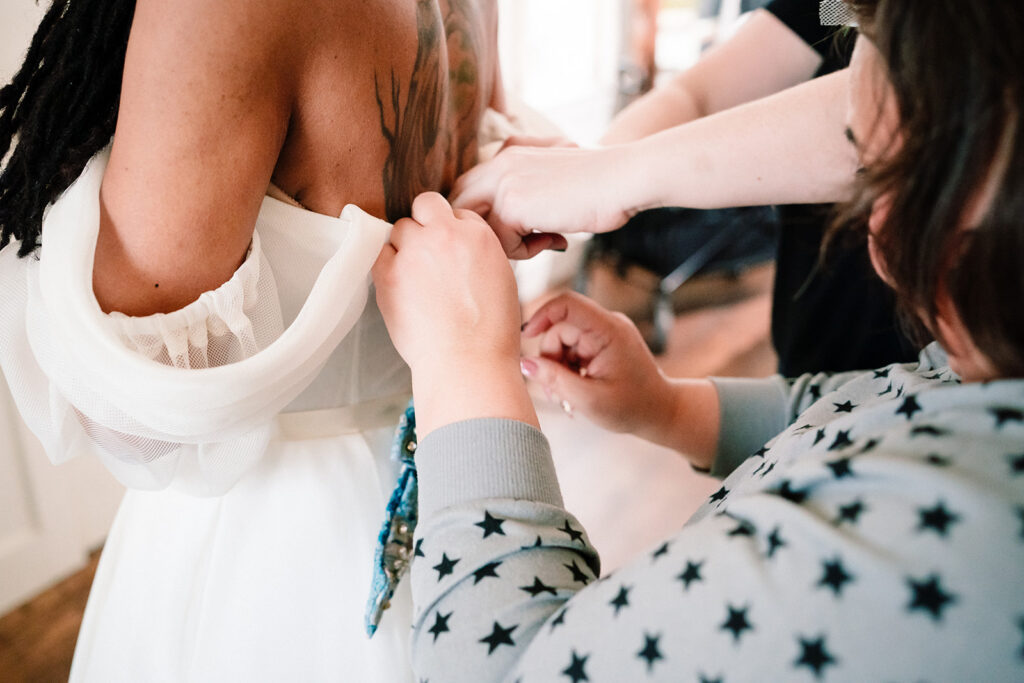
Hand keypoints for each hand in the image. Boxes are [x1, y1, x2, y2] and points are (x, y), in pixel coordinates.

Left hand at [373, 192, 537, 434]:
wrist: (468, 362)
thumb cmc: (490, 333)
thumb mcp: (501, 279)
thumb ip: (478, 254)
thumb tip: (459, 250)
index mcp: (478, 235)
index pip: (458, 214)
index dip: (453, 232)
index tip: (450, 252)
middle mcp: (445, 235)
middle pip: (425, 207)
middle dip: (426, 225)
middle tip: (429, 255)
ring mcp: (414, 252)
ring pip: (400, 227)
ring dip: (405, 244)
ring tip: (414, 275)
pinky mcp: (389, 273)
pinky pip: (379, 253)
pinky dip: (386, 264)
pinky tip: (399, 284)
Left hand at [450, 144, 644, 258]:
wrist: (624, 179)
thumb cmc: (600, 186)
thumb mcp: (555, 180)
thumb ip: (528, 195)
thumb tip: (510, 231)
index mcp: (509, 153)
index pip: (470, 187)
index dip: (481, 214)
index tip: (512, 232)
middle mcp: (500, 162)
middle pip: (459, 204)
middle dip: (477, 231)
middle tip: (512, 244)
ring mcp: (504, 181)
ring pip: (475, 226)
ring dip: (503, 243)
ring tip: (541, 240)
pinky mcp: (512, 203)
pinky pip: (500, 242)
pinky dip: (525, 251)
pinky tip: (555, 239)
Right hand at [520, 292, 671, 435]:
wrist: (660, 413)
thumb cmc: (632, 407)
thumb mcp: (589, 399)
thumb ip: (555, 380)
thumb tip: (526, 364)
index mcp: (609, 330)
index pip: (568, 303)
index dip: (542, 315)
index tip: (527, 336)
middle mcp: (607, 325)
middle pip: (561, 328)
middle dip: (551, 359)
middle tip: (554, 392)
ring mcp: (605, 335)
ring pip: (563, 342)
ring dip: (558, 369)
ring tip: (566, 398)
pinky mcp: (602, 346)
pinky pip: (573, 350)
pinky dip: (568, 370)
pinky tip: (574, 392)